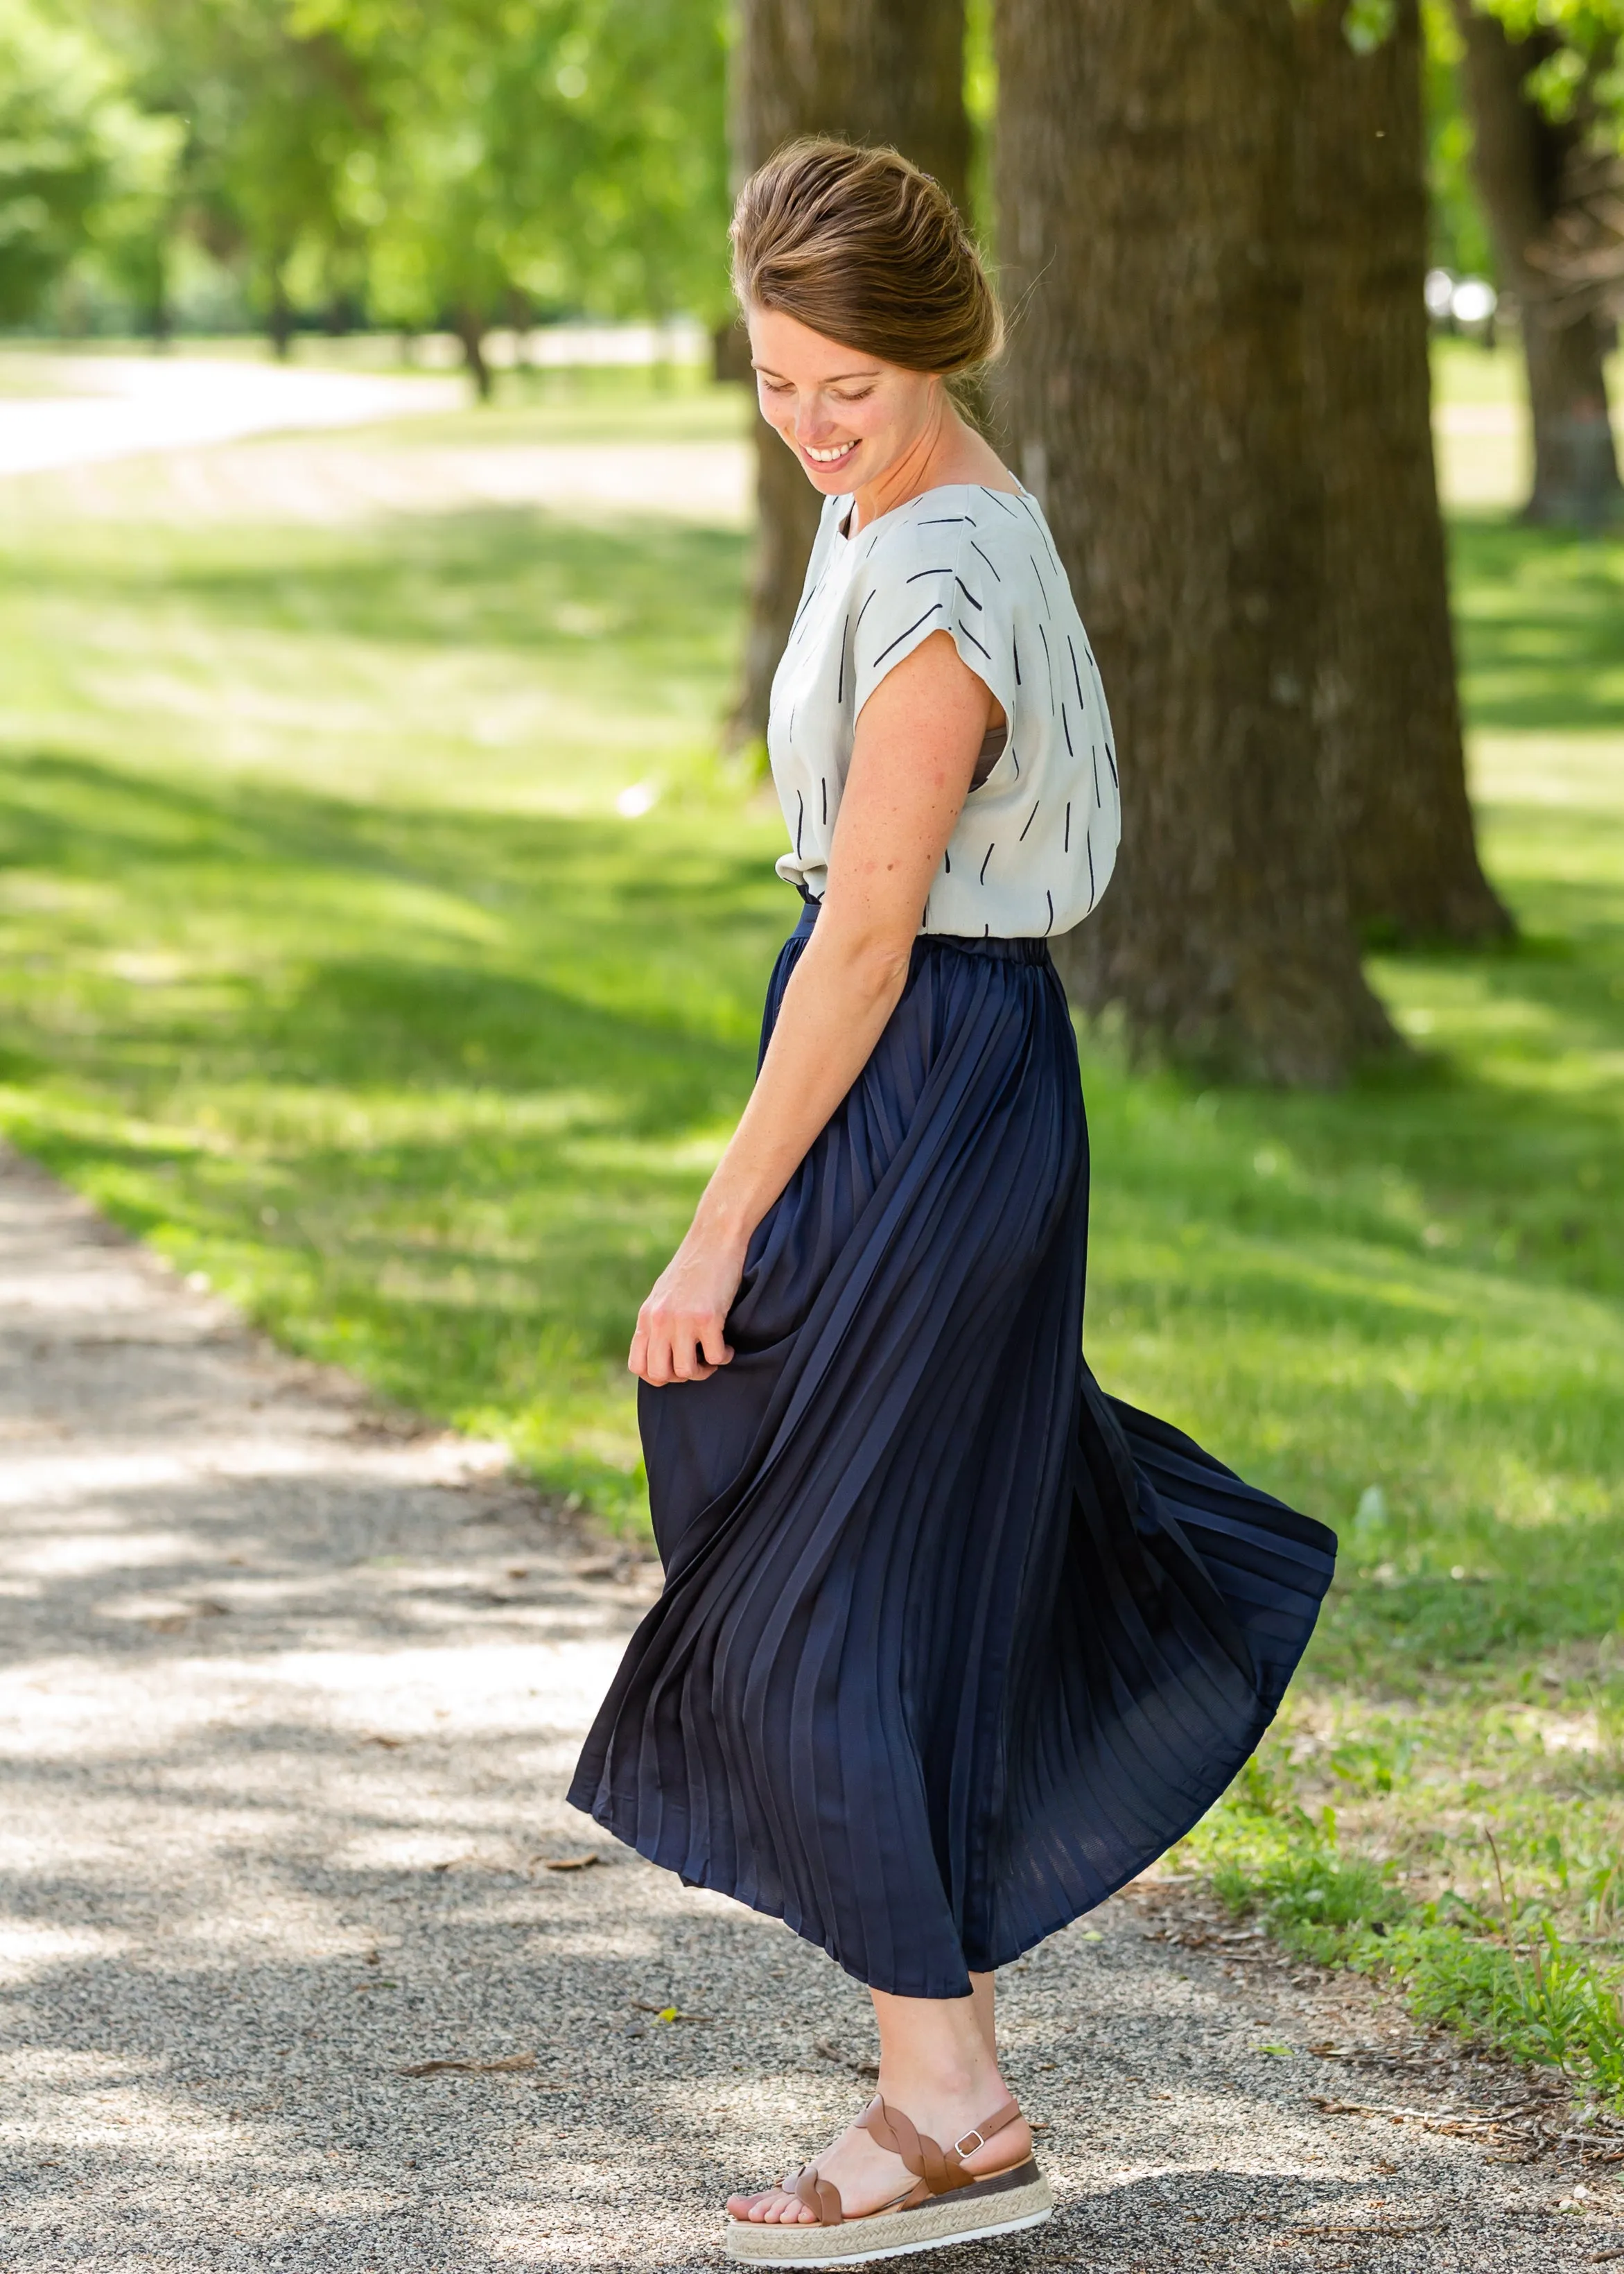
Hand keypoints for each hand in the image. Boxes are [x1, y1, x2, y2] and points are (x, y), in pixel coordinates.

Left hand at [629, 1221, 746, 1385]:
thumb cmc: (694, 1268)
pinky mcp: (708, 1317)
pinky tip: (728, 1345)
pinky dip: (725, 1356)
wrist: (715, 1238)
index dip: (658, 1376)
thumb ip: (658, 1323)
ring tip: (713, 1355)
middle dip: (681, 1378)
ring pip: (687, 1371)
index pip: (638, 1366)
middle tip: (697, 1363)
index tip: (676, 1367)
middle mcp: (660, 1320)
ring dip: (705, 1370)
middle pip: (660, 1375)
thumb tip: (661, 1355)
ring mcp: (682, 1319)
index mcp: (646, 1316)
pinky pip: (716, 1357)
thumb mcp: (664, 1295)